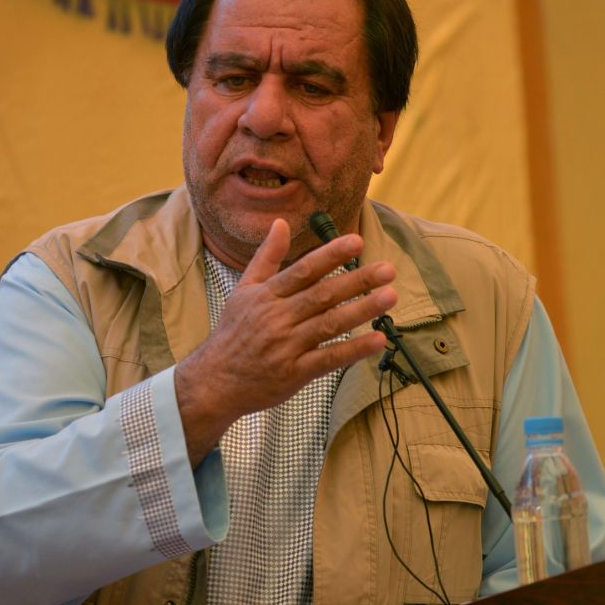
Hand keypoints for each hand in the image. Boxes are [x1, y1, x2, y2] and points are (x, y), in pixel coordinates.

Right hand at [175, 218, 396, 465]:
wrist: (214, 381)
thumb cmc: (233, 332)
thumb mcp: (243, 290)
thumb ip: (266, 257)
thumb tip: (281, 223)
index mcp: (266, 295)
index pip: (303, 270)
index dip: (330, 255)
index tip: (356, 241)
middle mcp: (277, 318)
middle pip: (322, 295)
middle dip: (357, 280)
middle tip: (387, 269)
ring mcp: (286, 346)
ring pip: (329, 324)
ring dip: (362, 310)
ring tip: (389, 296)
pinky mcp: (294, 373)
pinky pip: (328, 359)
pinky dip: (354, 350)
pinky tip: (378, 339)